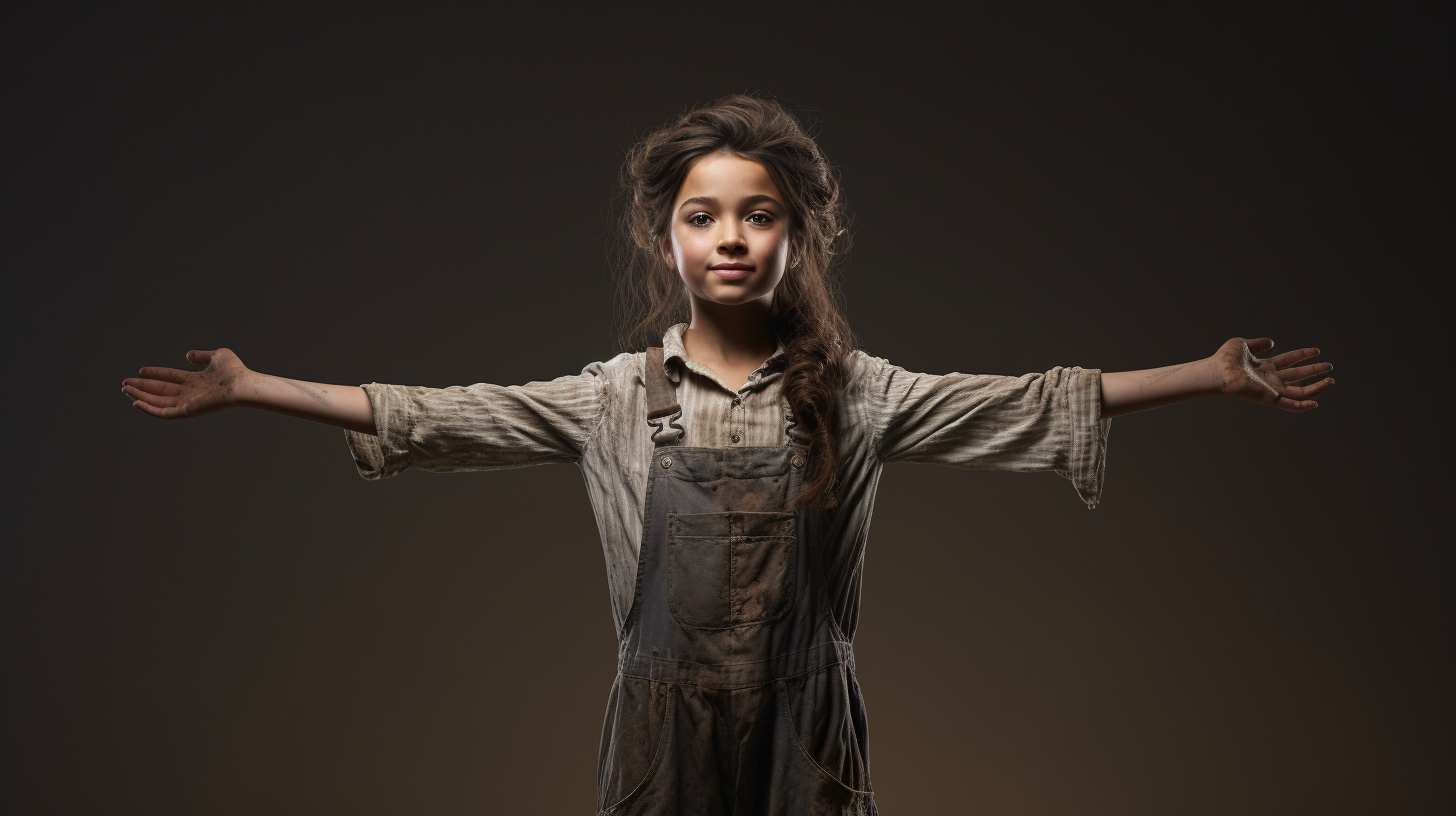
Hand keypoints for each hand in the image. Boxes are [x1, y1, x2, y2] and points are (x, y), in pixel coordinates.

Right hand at [121, 348, 253, 419]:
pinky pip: (164, 413)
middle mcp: (190, 393)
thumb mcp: (217, 356)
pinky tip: (136, 402)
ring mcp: (188, 402)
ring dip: (141, 396)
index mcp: (196, 380)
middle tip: (125, 383)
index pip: (170, 378)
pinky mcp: (187, 411)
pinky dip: (150, 409)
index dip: (155, 374)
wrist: (242, 384)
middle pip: (161, 390)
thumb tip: (188, 355)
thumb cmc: (235, 371)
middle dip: (143, 387)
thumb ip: (202, 355)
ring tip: (126, 390)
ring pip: (159, 401)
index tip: (140, 371)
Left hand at [1213, 337, 1334, 412]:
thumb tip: (1272, 342)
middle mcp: (1270, 379)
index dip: (1303, 355)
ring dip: (1316, 387)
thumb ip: (1258, 344)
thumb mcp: (1244, 345)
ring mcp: (1271, 390)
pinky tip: (1316, 403)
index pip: (1289, 360)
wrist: (1218, 372)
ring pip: (1299, 391)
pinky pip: (1290, 405)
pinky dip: (1303, 406)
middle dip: (1314, 370)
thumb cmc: (1225, 359)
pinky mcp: (1270, 399)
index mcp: (1264, 366)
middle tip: (1330, 366)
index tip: (1317, 351)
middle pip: (1298, 375)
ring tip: (1331, 380)